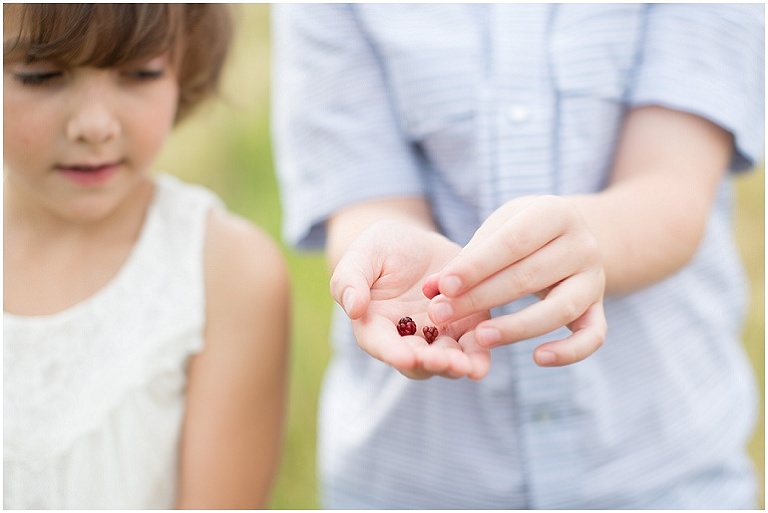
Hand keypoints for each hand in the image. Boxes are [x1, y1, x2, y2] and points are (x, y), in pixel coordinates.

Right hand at [330, 220, 490, 379]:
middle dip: (431, 363)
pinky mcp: (465, 327)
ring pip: (447, 361)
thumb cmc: (380, 248)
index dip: (393, 353)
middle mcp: (406, 339)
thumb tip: (353, 307)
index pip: (381, 345)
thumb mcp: (362, 255)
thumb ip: (350, 280)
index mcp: (375, 325)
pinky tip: (483, 360)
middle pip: (417, 362)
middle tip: (445, 362)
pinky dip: (479, 355)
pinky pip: (473, 346)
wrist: (416, 242)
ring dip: (457, 365)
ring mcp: (437, 336)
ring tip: (469, 366)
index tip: (404, 358)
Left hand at [423, 195, 606, 366]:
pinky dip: (570, 352)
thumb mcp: (497, 230)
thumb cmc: (521, 232)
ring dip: (517, 327)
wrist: (569, 235)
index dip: (477, 266)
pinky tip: (538, 358)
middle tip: (442, 315)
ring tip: (480, 338)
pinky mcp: (599, 308)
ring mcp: (595, 278)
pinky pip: (593, 336)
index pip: (513, 242)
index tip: (443, 286)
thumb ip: (466, 259)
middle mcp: (583, 244)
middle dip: (481, 298)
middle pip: (529, 276)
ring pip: (559, 310)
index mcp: (556, 213)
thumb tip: (430, 290)